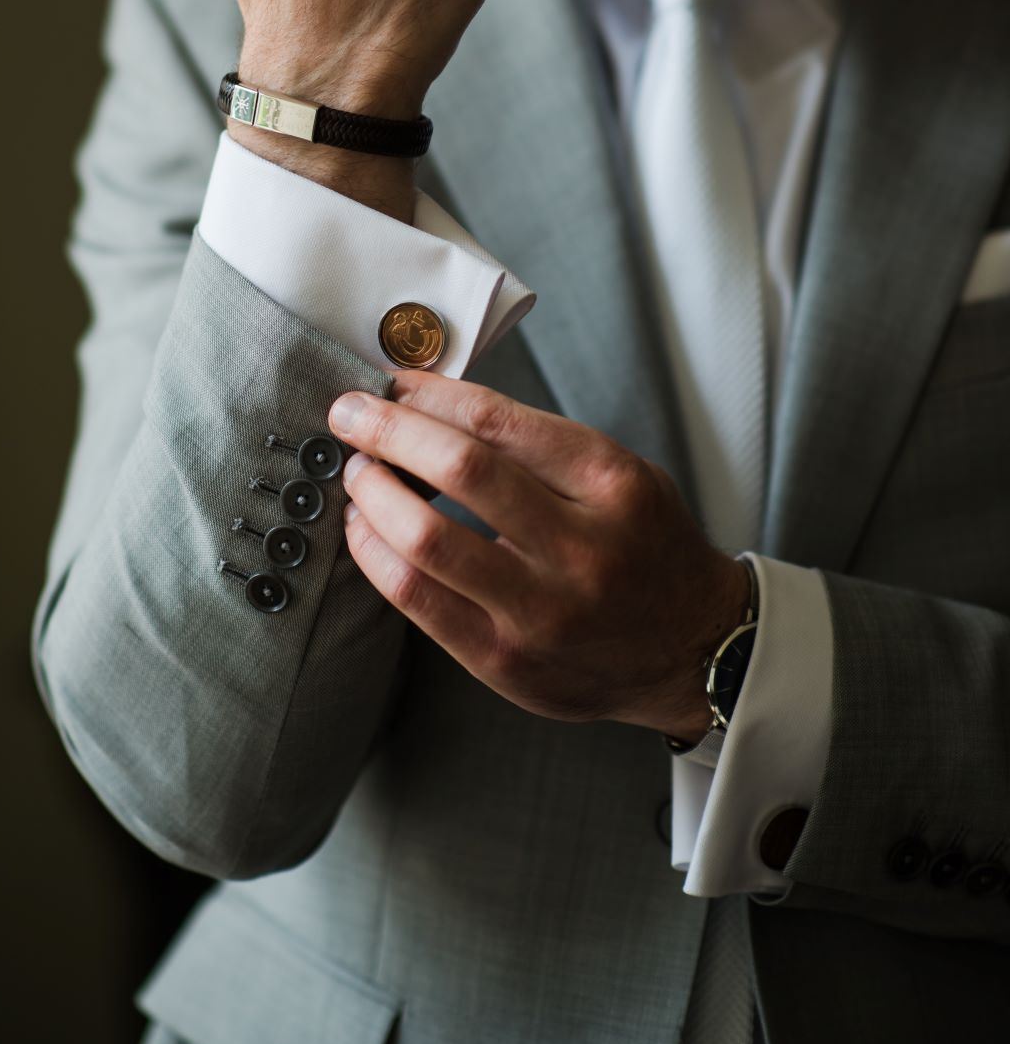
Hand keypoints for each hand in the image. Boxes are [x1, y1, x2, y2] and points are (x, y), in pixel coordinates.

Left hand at [328, 370, 751, 739]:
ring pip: (426, 541)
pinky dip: (375, 554)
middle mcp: (581, 548)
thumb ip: (536, 441)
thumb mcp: (620, 470)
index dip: (429, 393)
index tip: (391, 381)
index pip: (498, 420)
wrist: (693, 649)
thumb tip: (428, 399)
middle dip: (387, 431)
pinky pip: (417, 601)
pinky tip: (363, 529)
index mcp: (612, 484)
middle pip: (460, 470)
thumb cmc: (644, 543)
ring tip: (356, 472)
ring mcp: (542, 613)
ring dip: (372, 494)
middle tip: (349, 413)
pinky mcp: (505, 662)